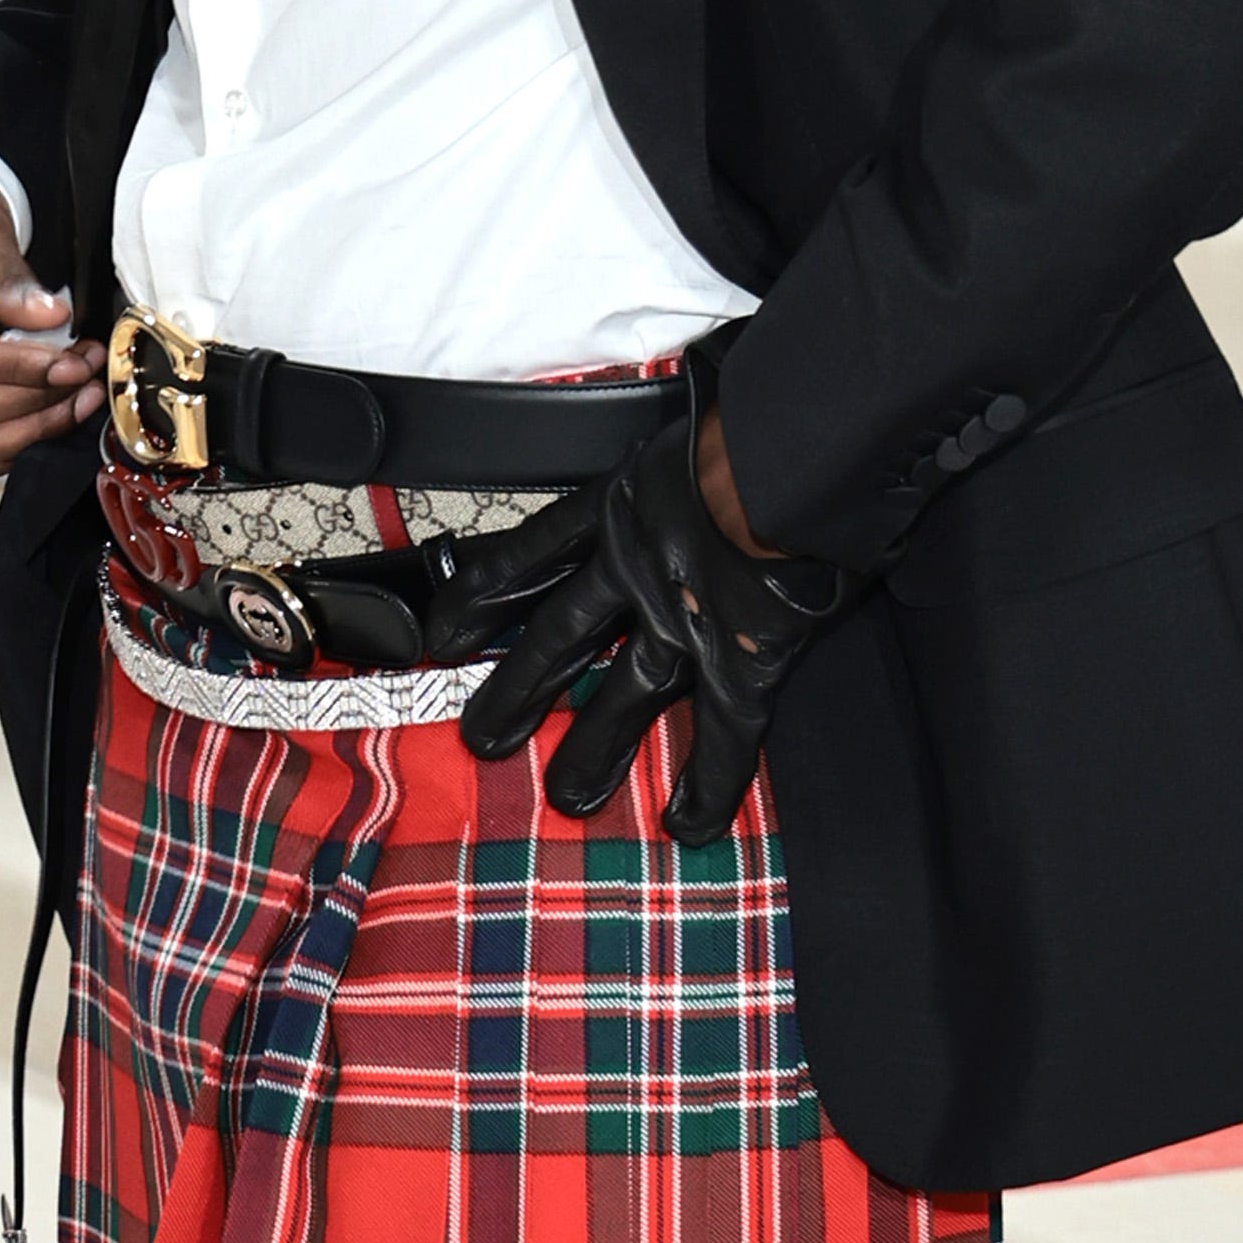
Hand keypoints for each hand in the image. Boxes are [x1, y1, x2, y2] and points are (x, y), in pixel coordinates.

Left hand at [462, 374, 850, 849]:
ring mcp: (688, 619)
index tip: (445, 632)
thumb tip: (689, 432)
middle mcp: (641, 569)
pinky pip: (727, 731)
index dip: (484, 595)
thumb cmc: (762, 419)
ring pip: (627, 693)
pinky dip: (713, 780)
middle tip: (483, 738)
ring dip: (597, 748)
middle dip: (519, 691)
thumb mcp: (694, 419)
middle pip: (562, 640)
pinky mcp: (743, 653)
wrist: (797, 447)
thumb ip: (676, 447)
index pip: (532, 556)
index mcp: (624, 507)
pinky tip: (691, 823)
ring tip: (568, 797)